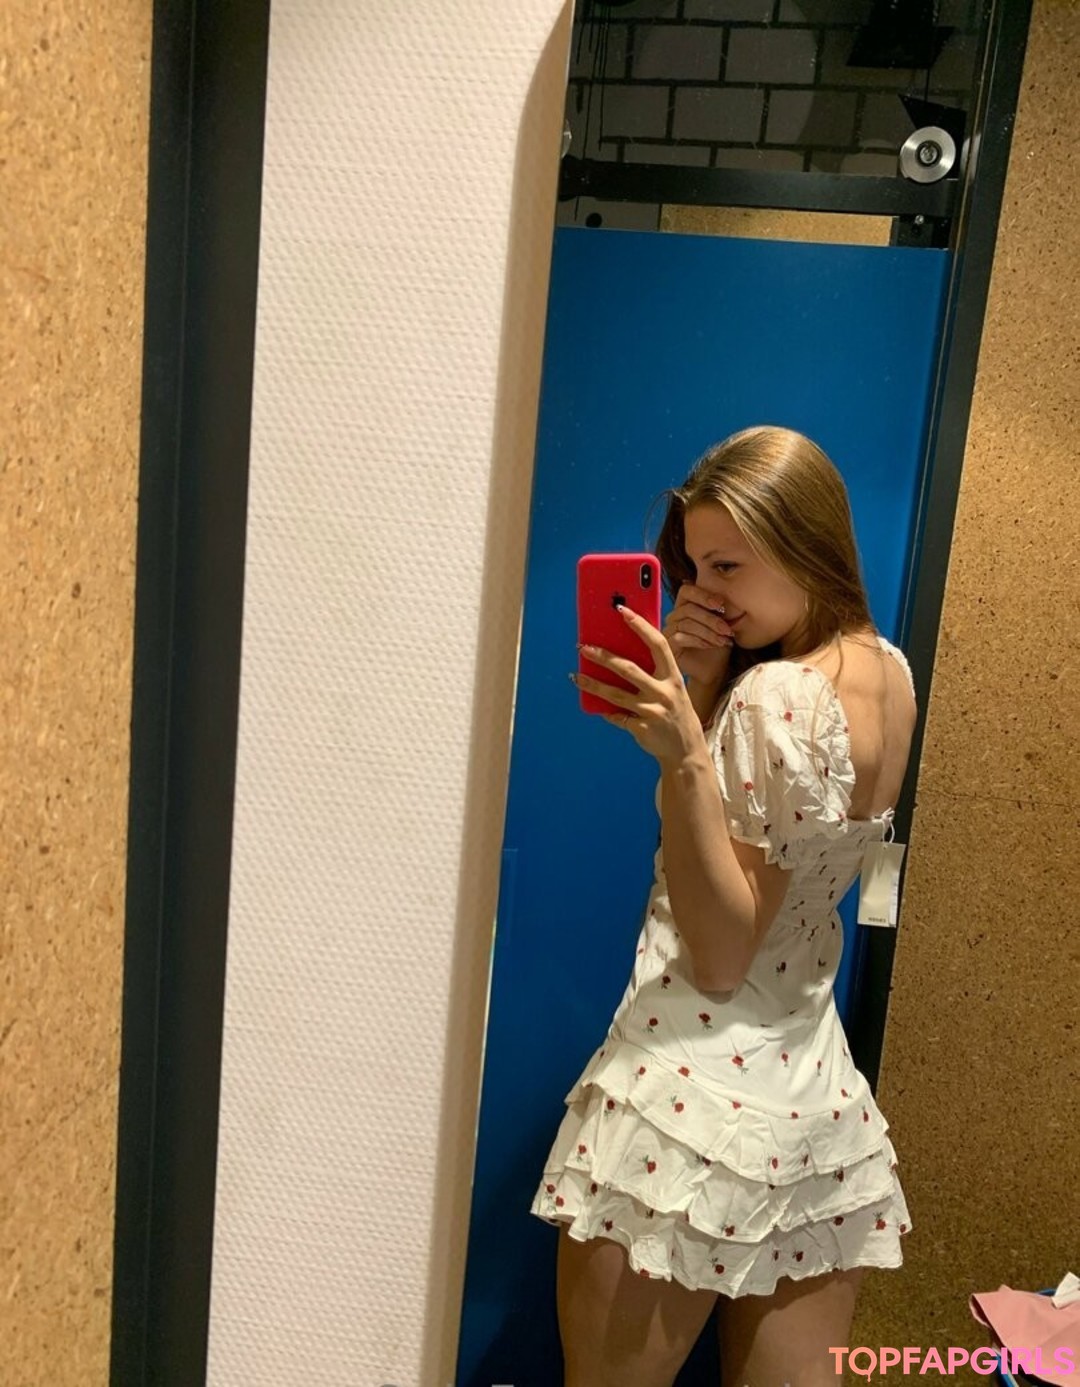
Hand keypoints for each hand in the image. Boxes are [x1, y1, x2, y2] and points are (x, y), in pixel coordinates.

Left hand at [572, 606, 705, 765]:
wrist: (687, 751)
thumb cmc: (676, 713)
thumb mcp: (674, 690)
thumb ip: (655, 674)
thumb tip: (621, 653)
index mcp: (674, 677)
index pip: (657, 645)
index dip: (640, 626)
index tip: (622, 610)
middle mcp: (664, 692)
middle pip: (628, 669)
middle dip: (603, 656)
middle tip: (583, 647)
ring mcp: (652, 711)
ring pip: (615, 694)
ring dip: (592, 684)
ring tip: (576, 676)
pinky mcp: (641, 728)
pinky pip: (616, 716)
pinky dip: (605, 710)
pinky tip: (595, 705)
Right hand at [662, 583, 733, 687]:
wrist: (713, 671)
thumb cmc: (717, 648)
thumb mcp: (722, 625)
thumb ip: (720, 610)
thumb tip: (725, 596)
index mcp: (686, 606)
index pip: (687, 590)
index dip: (703, 595)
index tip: (720, 604)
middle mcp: (675, 616)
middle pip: (688, 608)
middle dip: (711, 619)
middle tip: (727, 629)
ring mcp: (669, 630)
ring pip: (686, 623)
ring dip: (708, 631)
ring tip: (723, 640)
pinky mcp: (668, 645)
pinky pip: (681, 637)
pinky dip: (699, 640)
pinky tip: (711, 645)